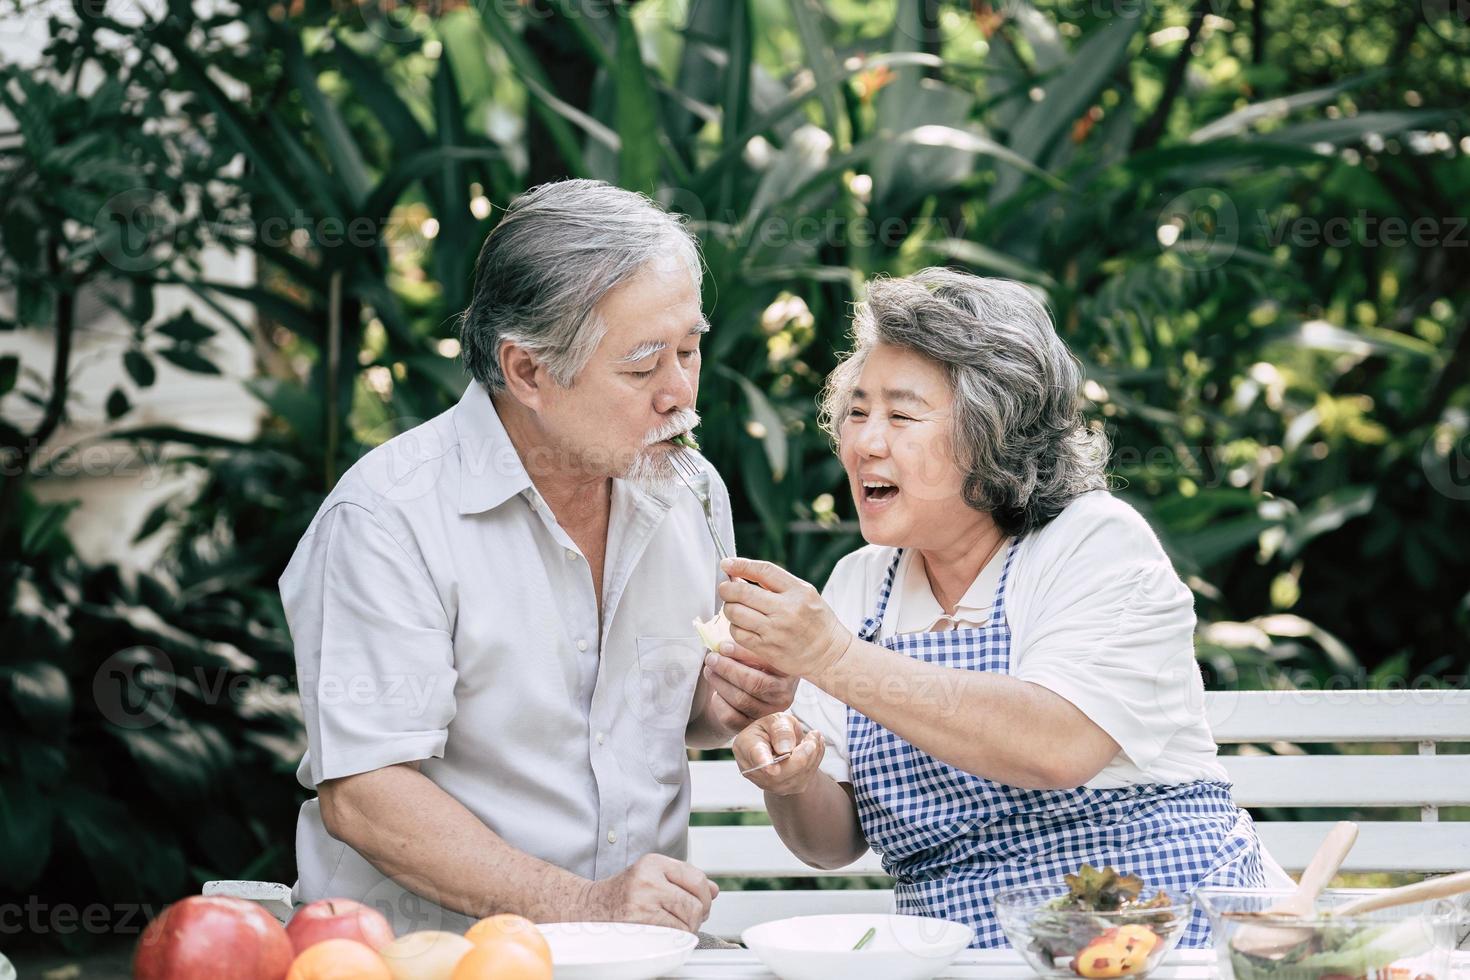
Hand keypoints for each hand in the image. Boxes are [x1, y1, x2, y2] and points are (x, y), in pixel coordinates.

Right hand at [580, 854, 717, 933]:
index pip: (697, 878)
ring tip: (674, 927)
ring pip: (687, 921)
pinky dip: (674, 938)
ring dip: (687, 929)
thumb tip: (715, 890)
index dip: (706, 896)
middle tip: (689, 920)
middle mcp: (648, 879)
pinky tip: (664, 934)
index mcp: (654, 863)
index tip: (703, 904)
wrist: (588, 908)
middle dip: (698, 915)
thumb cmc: (622, 894)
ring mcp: (642, 901)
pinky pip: (673, 935)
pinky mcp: (638, 923)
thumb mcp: (652, 876)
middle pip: (696, 902)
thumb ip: (684, 880)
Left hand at [700, 647, 798, 736]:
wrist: (757, 695)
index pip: (766, 663)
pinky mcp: (753, 726)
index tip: (723, 646)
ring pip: (740, 699)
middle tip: (711, 658)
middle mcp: (784, 695)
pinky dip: (719, 702)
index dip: (742, 654)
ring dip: (719, 683)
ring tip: (709, 670)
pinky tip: (716, 692)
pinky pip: (731, 716)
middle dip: (727, 669)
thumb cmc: (756, 667)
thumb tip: (722, 645)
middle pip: (753, 683)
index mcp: (788, 672)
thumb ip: (747, 648)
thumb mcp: (758, 654)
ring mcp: (769, 713)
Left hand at [716, 557, 853, 678]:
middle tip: (725, 589)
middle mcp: (787, 610)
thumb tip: (740, 574)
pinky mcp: (767, 649)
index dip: (740, 565)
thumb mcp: (805, 594)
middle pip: (742, 592)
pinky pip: (738, 634)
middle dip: (727, 589)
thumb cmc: (816, 621)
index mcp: (798, 591)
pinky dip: (735, 627)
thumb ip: (776, 584)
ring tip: (736, 609)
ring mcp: (776, 631)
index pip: (763, 570)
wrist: (829, 654)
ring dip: (730, 609)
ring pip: (736, 613)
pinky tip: (742, 626)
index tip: (727, 563)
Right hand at [734, 712, 826, 796]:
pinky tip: (815, 747)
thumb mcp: (775, 719)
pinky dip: (815, 761)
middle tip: (813, 735)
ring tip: (814, 737)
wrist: (778, 745)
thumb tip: (786, 748)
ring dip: (812, 755)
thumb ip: (781, 729)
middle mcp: (753, 771)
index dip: (762, 762)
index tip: (772, 769)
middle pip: (780, 772)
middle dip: (802, 754)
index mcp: (745, 746)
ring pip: (796, 776)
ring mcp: (769, 784)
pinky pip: (805, 778)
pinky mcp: (786, 789)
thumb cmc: (773, 729)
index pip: (755, 755)